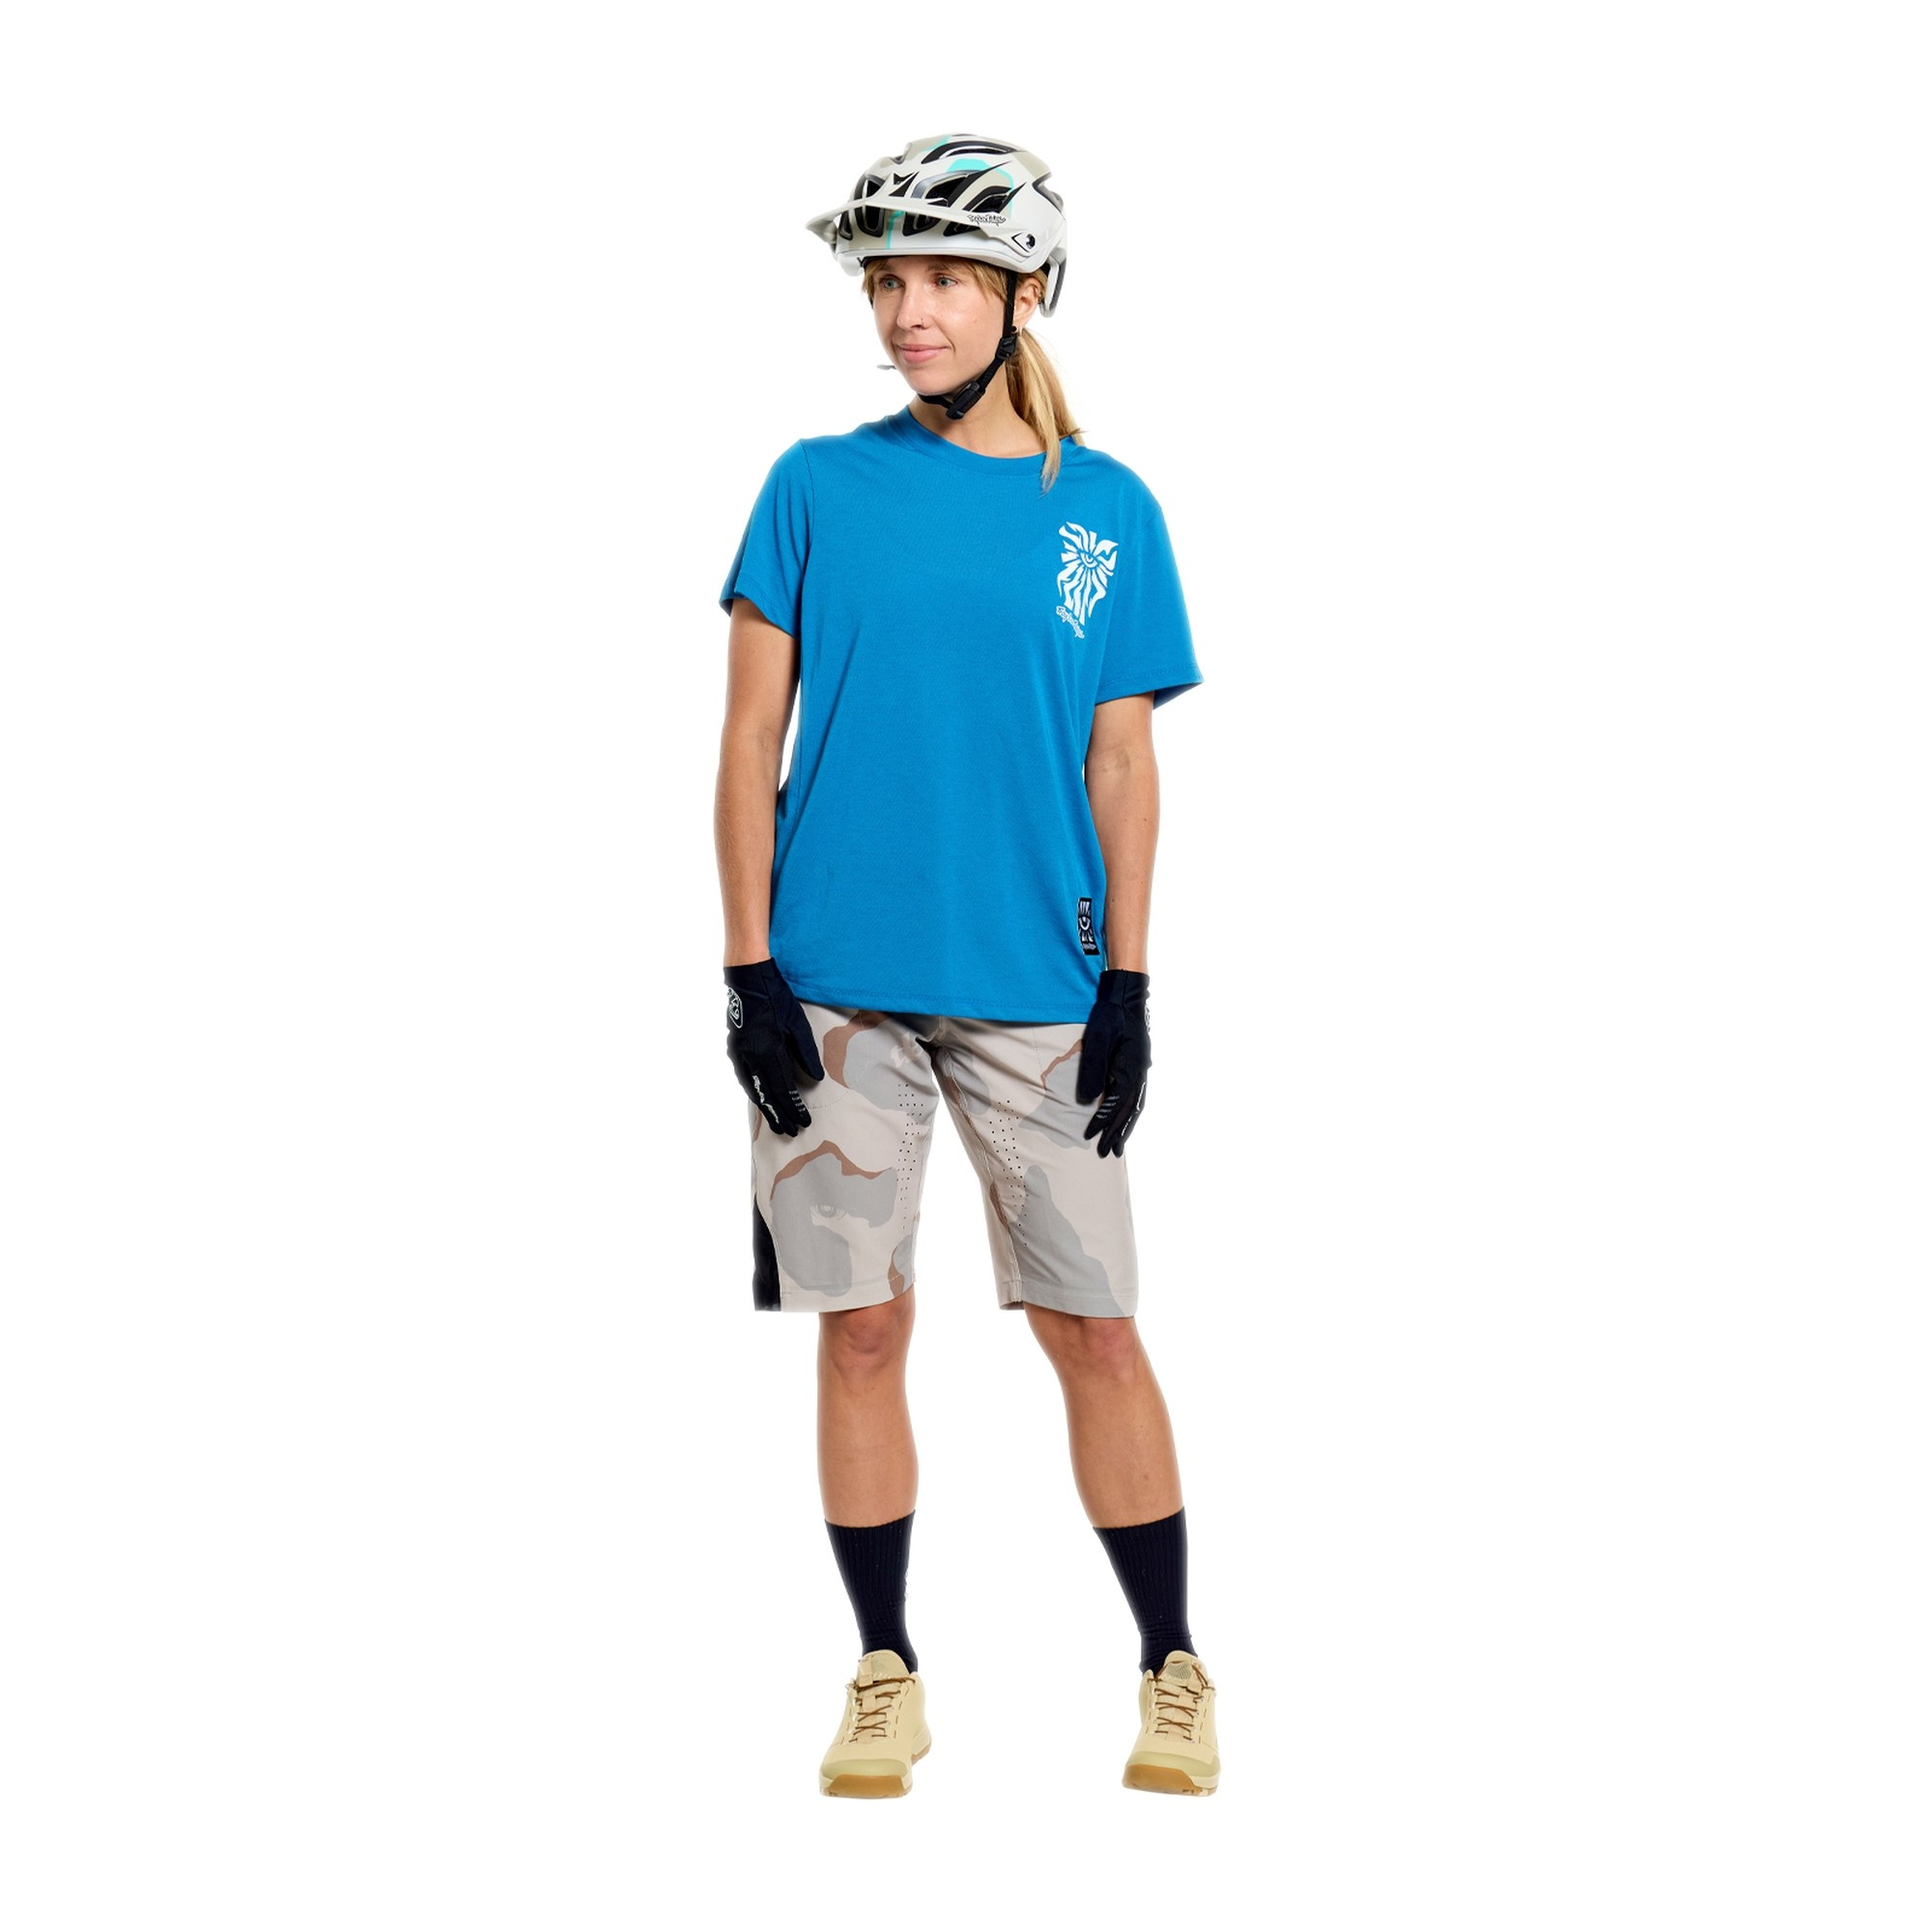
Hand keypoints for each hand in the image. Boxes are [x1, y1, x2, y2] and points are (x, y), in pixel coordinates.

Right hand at [724, 957, 824, 1134]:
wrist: (747, 979)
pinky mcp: (734, 1049)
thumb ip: (806, 1053)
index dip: (794, 1107)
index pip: (784, 1088)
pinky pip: (745, 1078)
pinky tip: (760, 1098)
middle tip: (790, 1132)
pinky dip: (754, 1092)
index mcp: (769, 1051)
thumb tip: (816, 1079)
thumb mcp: (797, 1024)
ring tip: (776, 1122)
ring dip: (766, 1107)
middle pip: (767, 1094)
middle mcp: (752, 1057)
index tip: (804, 1122)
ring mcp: (740, 1054)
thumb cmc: (776, 998)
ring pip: (753, 1089)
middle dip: (780, 1114)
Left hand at [1075, 968, 1150, 1157]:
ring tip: (1118, 1144)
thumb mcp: (1098, 1041)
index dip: (1102, 1123)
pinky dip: (1130, 1111)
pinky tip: (1124, 1117)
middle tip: (1107, 1154)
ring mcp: (1141, 1070)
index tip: (1089, 1138)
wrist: (1126, 995)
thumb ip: (1093, 1071)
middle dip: (1117, 1133)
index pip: (1115, 1105)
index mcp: (1130, 1070)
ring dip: (1126, 1126)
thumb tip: (1088, 1102)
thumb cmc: (1109, 1016)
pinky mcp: (1138, 1065)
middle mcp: (1139, 1074)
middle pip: (1129, 1111)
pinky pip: (1135, 1096)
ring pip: (1135, 1106)